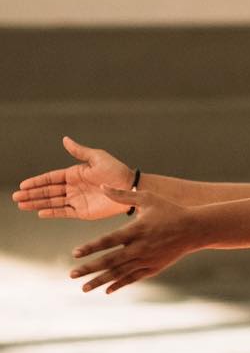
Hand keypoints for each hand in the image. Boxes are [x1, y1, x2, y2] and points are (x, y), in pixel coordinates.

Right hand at [13, 137, 132, 219]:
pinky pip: (64, 212)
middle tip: (16, 197)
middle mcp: (73, 187)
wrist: (131, 188)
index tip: (23, 185)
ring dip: (37, 203)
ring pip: (52, 202)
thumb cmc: (117, 171)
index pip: (50, 178)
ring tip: (22, 205)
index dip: (36, 182)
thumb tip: (65, 139)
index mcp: (74, 174)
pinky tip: (40, 213)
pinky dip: (52, 213)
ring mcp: (77, 200)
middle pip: (48, 191)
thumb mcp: (97, 158)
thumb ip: (79, 151)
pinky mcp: (83, 212)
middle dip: (31, 194)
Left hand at [69, 187, 202, 292]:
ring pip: (120, 273)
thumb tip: (102, 186)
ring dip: (101, 281)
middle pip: (111, 261)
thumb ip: (123, 195)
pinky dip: (120, 284)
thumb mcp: (148, 198)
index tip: (75, 254)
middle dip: (90, 268)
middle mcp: (140, 247)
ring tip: (84, 288)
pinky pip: (134, 278)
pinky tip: (107, 290)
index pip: (109, 240)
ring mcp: (148, 259)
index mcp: (137, 230)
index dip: (91, 247)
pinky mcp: (154, 267)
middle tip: (72, 275)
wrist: (195, 229)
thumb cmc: (170, 210)